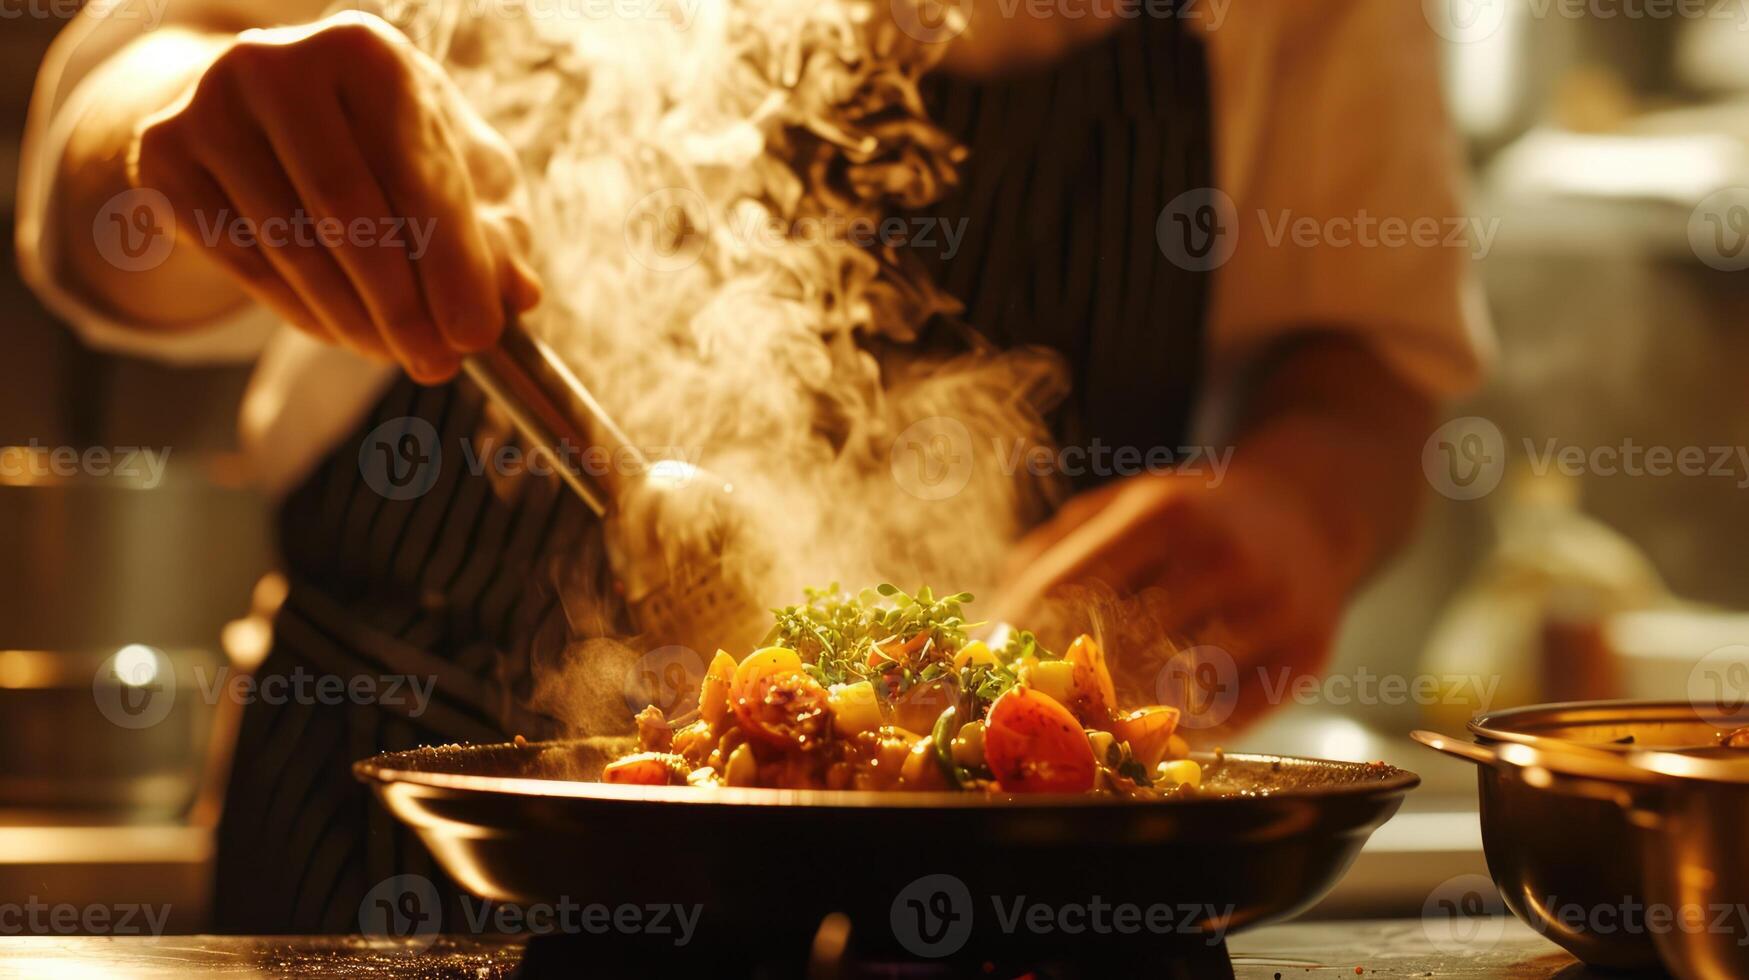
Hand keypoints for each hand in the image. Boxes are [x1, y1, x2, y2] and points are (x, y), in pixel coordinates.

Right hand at [129, 13, 540, 382]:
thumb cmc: (397, 147)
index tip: (477, 338)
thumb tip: (517, 295)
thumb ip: (497, 234)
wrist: (281, 117)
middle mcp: (277, 62)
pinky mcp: (164, 155)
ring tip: (396, 353)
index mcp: (366, 51)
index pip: (416, 174)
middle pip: (346, 214)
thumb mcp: (463, 176)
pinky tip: (339, 326)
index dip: (454, 266)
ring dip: (353, 321)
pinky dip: (299, 311)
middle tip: (437, 367)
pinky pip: (240, 261)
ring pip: (291, 247)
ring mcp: (209, 105)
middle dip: (401, 307)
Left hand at [995, 466, 1348, 727]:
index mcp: (1165, 513)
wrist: (1308, 509)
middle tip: (1033, 710)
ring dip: (1128, 711)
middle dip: (1072, 680)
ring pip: (1179, 686)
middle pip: (1125, 644)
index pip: (1078, 586)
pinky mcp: (1307, 655)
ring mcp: (1274, 608)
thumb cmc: (1195, 514)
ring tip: (1090, 725)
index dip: (1029, 630)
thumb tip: (994, 616)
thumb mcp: (1124, 503)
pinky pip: (1231, 715)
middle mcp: (1225, 557)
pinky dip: (1188, 727)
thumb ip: (1055, 550)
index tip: (993, 662)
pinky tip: (1158, 725)